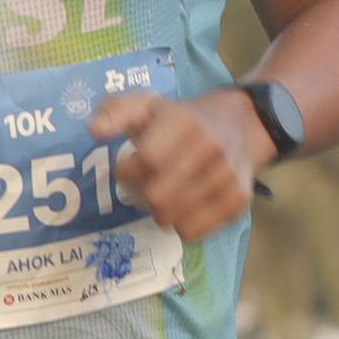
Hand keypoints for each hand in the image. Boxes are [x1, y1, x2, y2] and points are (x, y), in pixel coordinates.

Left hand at [92, 86, 271, 241]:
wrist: (243, 125)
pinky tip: (183, 204)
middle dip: (139, 194)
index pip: (148, 161)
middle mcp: (210, 150)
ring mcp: (226, 178)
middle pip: (156, 197)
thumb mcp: (147, 105)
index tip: (126, 164)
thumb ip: (115, 112)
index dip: (127, 170)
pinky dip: (180, 224)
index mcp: (185, 123)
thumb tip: (95, 131)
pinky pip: (193, 233)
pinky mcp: (237, 202)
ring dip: (158, 210)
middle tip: (142, 182)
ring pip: (171, 220)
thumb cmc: (182, 119)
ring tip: (163, 190)